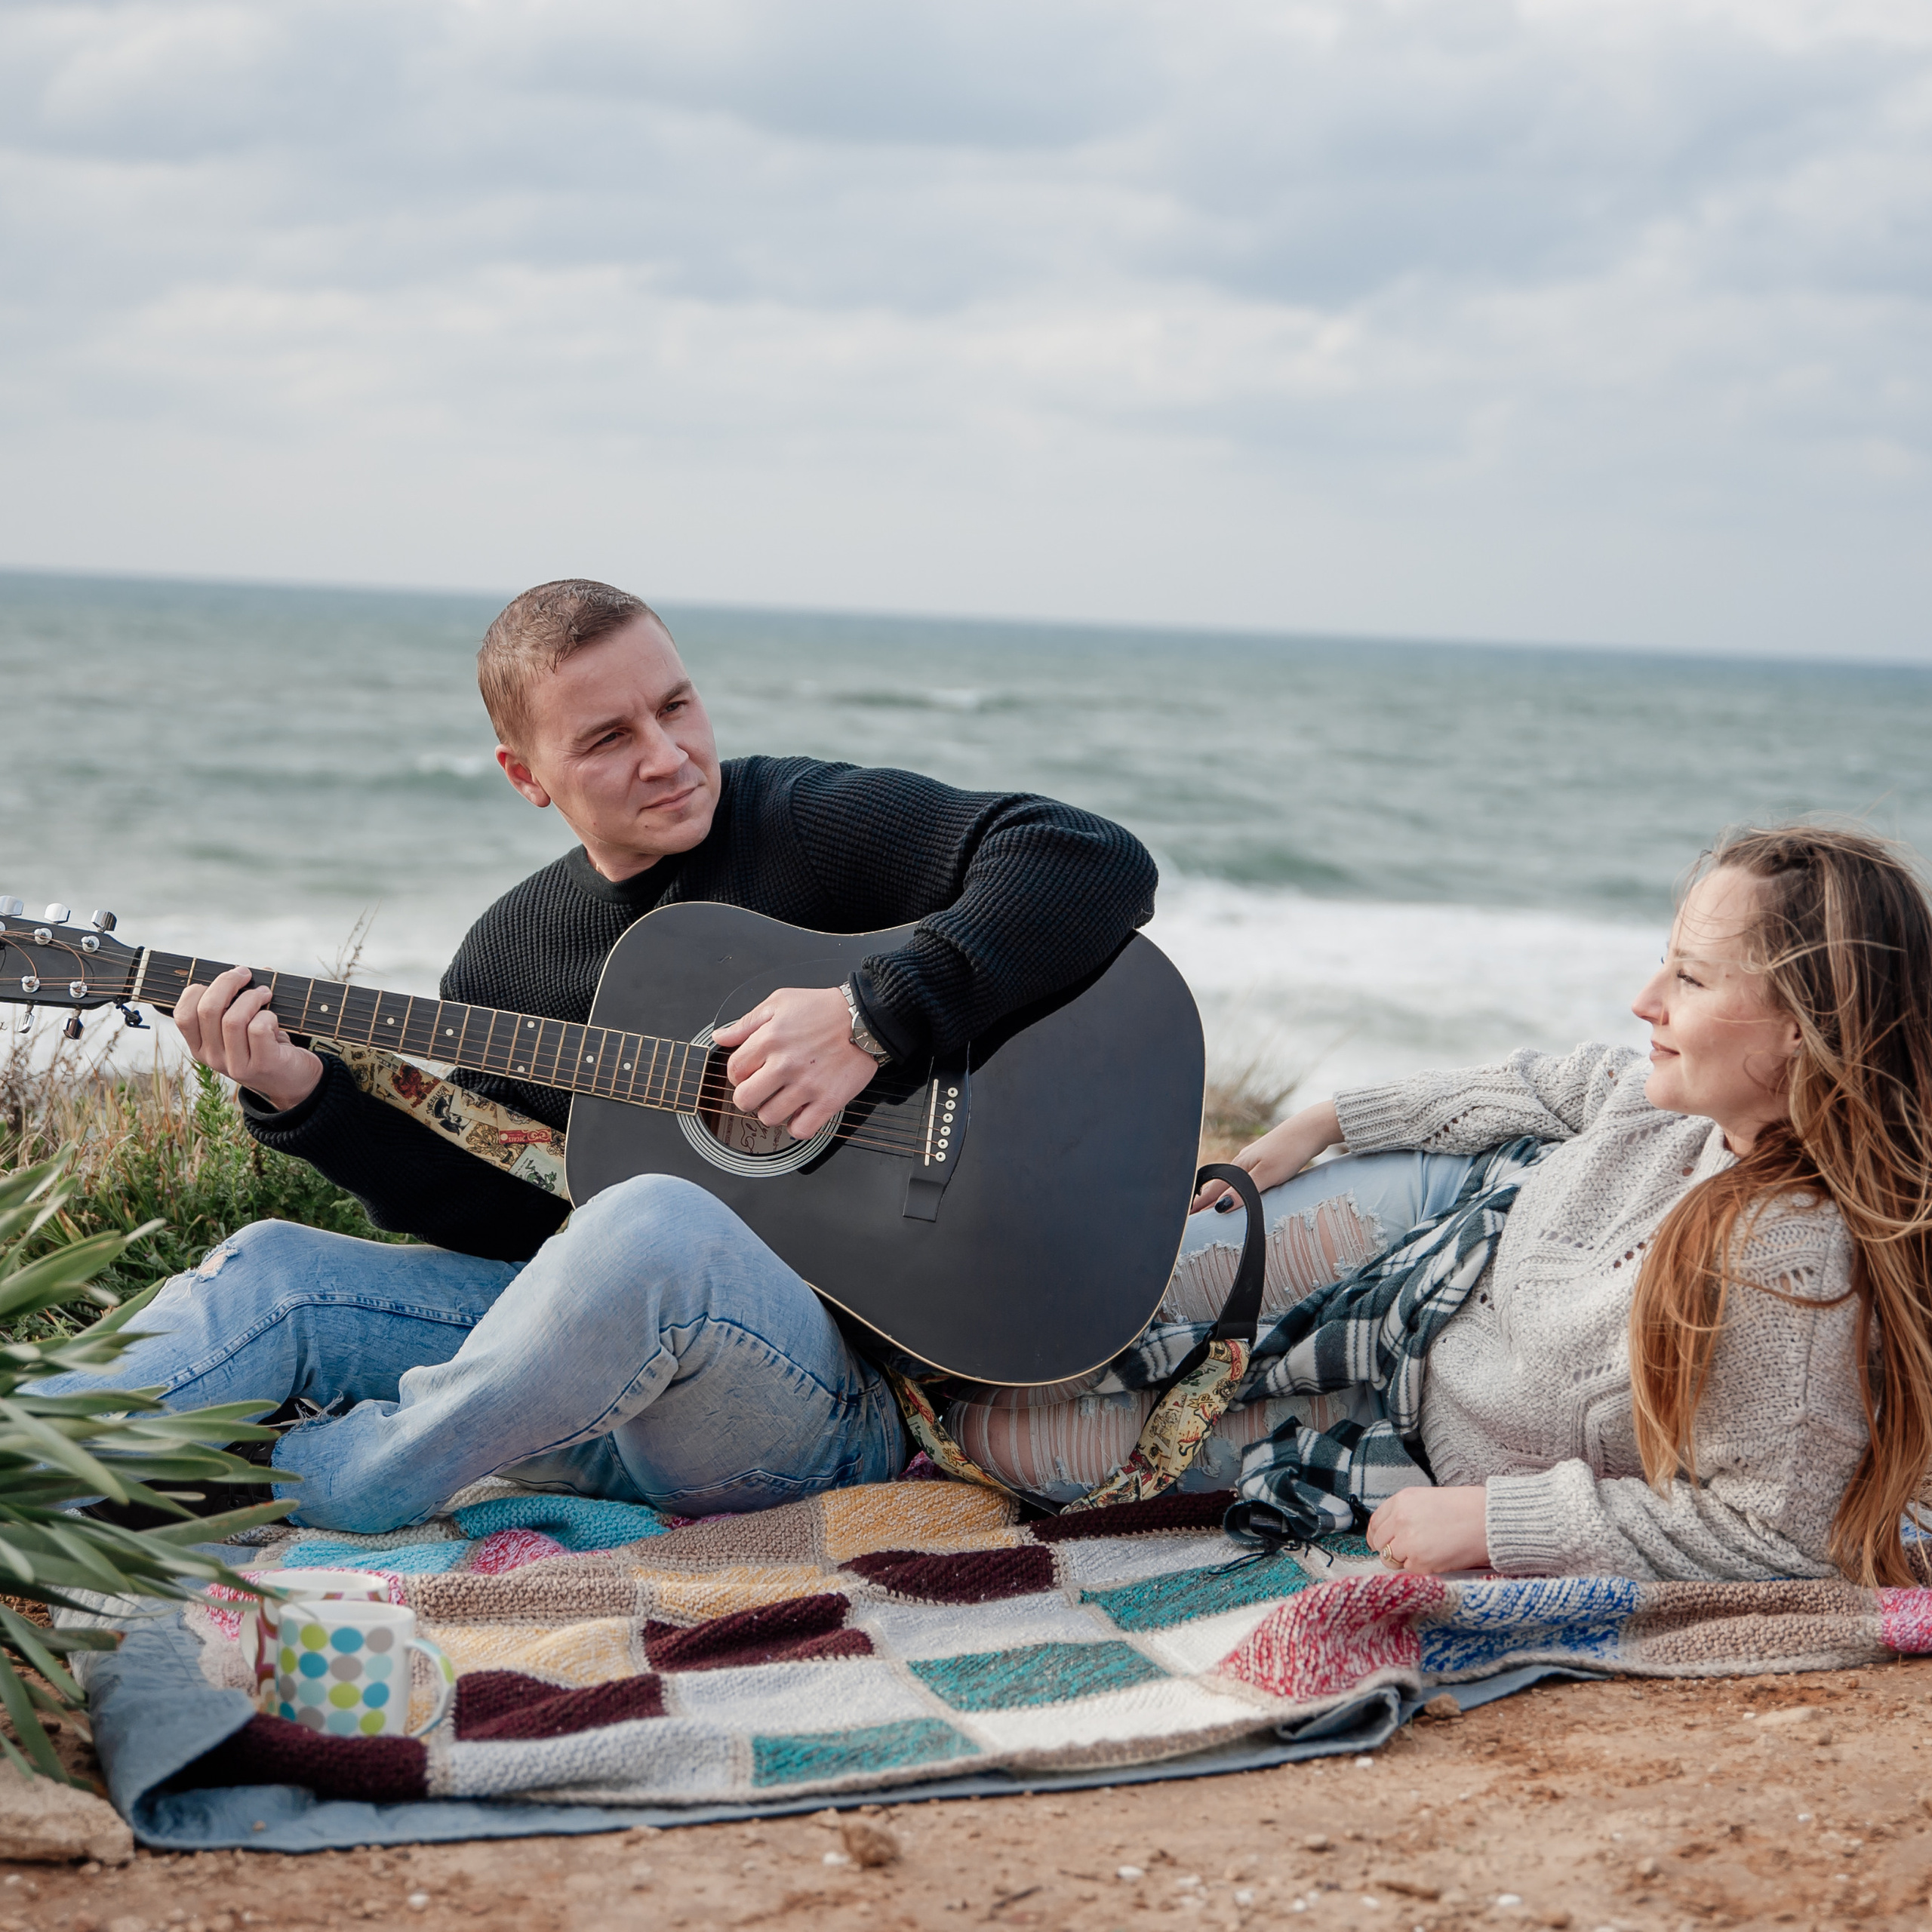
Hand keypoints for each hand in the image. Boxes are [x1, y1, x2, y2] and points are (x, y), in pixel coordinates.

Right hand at [174, 965, 324, 1112]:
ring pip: (233, 1019)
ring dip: (251, 997)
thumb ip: (236, 1001)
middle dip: (227, 982)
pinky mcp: (261, 1065)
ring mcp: (235, 1064)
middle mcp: (212, 1057)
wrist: (293, 1081)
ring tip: (265, 994)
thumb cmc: (266, 1045)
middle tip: (245, 974)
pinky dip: (268, 1015)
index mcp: (200, 1046)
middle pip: (207, 1010)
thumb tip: (251, 970)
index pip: (183, 1014)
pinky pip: (258, 1029)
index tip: (221, 980)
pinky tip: (274, 1018)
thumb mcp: (242, 1028)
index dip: (198, 990)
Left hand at [711, 986, 877, 1138]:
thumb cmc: (823, 1008)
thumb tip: (720, 1037)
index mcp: (769, 1039)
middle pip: (745, 1100)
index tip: (750, 1072)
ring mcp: (807, 1085)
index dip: (739, 1074)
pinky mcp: (828, 1100)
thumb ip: (746, 1022)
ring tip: (784, 1099)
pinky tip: (801, 1112)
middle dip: (749, 1096)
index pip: (734, 1071)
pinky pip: (801, 1130)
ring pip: (769, 1117)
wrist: (865, 1018)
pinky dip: (797, 1126)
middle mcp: (785, 1064)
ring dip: (773, 1111)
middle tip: (762, 1089)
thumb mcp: (780, 1002)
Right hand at [1191, 1099, 1344, 1211]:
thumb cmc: (1290, 1150)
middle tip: (1193, 1212)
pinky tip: (1239, 1186)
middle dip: (1206, 1197)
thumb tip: (1221, 1207)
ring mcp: (1254, 1157)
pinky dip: (1235, 1184)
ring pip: (1231, 1177)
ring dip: (1220, 1191)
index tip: (1187, 1214)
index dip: (1202, 1202)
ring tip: (1211, 1202)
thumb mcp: (1268, 1174)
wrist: (1311, 1127)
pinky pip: (1243, 1175)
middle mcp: (1243, 1160)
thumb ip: (1245, 1191)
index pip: (1215, 1188)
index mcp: (1240, 1165)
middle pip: (1219, 1182)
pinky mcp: (1266, 1157)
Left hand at [1365, 1485, 1489, 1573]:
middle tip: (1409, 1553)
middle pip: (1380, 1542)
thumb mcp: (1428, 1500)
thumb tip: (1393, 1532)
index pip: (1375, 1523)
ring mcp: (1407, 1541)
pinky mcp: (1420, 1561)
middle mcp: (1399, 1519)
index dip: (1379, 1535)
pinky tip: (1437, 1560)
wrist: (1490, 1520)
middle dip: (1391, 1549)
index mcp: (1401, 1500)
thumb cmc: (1468, 1509)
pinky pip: (1409, 1571)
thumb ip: (1407, 1513)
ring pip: (1390, 1559)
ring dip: (1404, 1561)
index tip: (1383, 1543)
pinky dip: (1420, 1570)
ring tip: (1428, 1554)